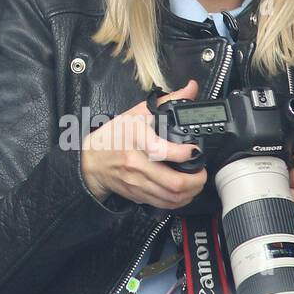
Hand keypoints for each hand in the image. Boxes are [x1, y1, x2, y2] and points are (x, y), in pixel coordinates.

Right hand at [79, 80, 207, 209]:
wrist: (92, 160)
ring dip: (191, 193)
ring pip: (171, 197)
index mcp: (136, 139)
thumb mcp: (136, 113)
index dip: (186, 153)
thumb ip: (166, 101)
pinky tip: (184, 192)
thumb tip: (190, 89)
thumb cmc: (113, 136)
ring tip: (196, 182)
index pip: (162, 151)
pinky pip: (164, 203)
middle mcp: (136, 163)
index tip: (195, 150)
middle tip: (202, 172)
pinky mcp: (138, 194)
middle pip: (173, 181)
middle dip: (196, 180)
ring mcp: (137, 182)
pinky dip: (179, 201)